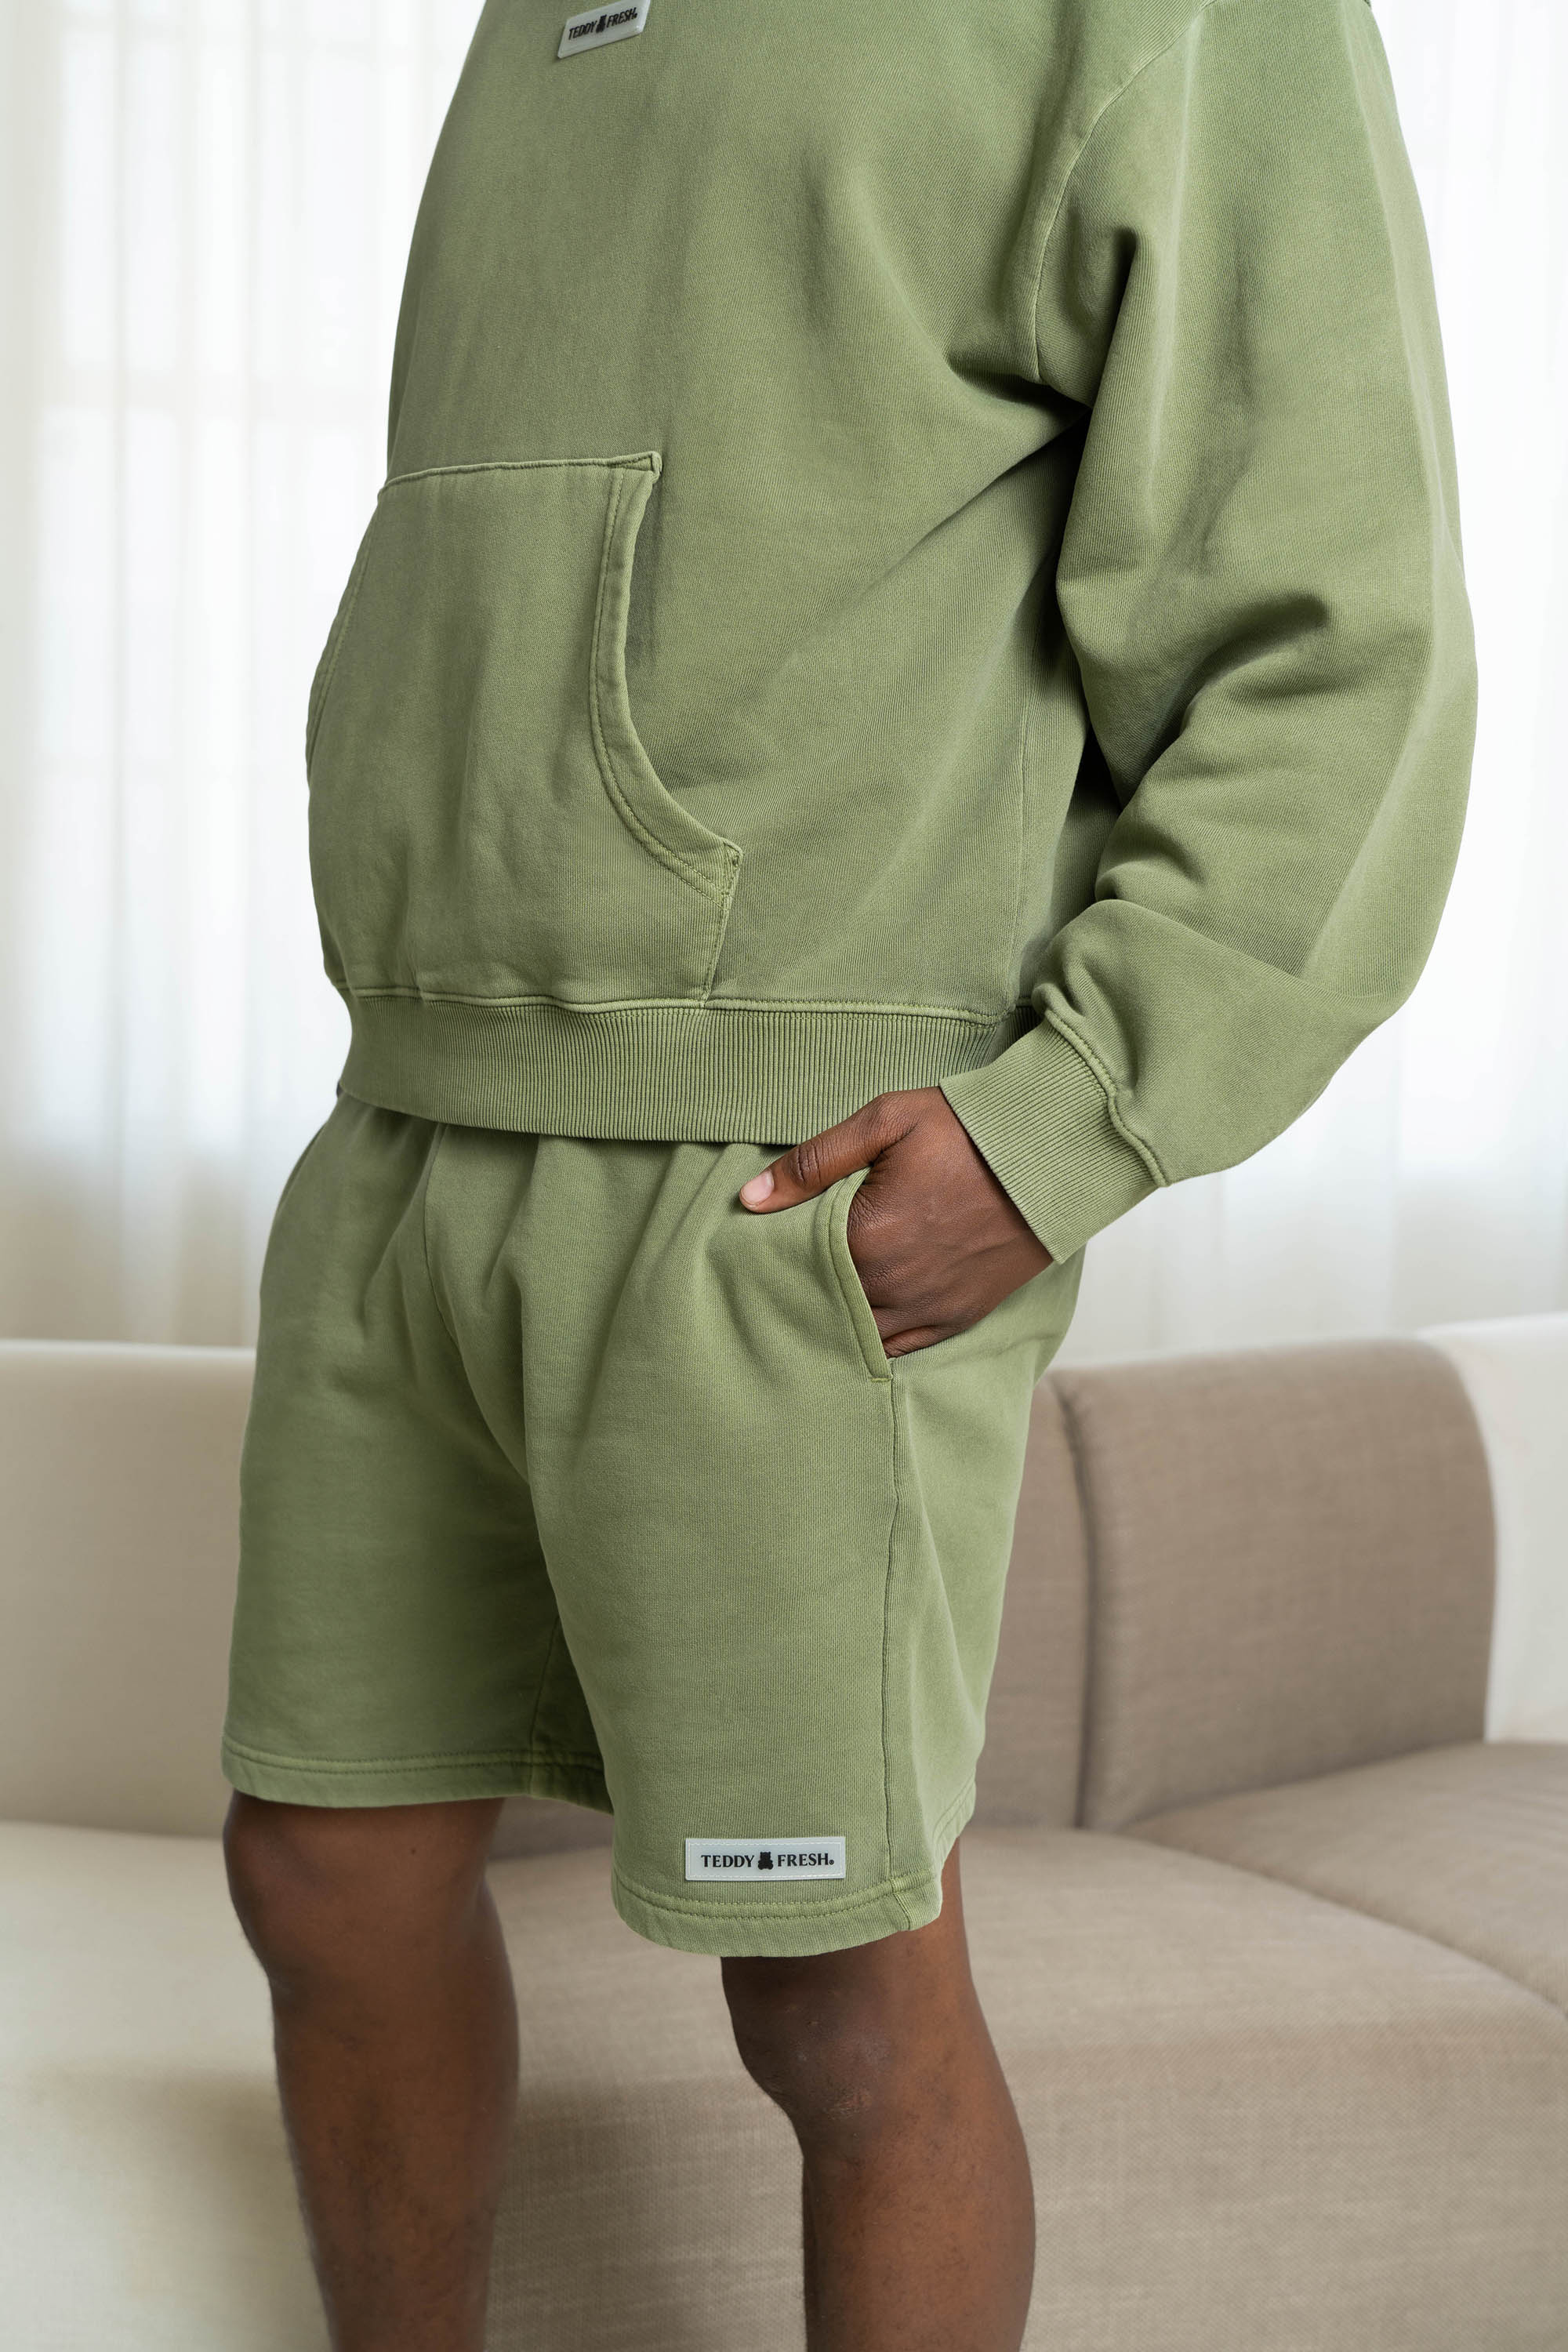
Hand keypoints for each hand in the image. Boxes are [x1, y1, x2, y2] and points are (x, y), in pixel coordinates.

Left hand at [738, 1087, 1051, 1358]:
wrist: (1050, 1153)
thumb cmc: (966, 1130)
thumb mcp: (885, 1122)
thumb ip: (813, 1162)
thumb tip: (749, 1199)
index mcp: (866, 1240)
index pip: (794, 1264)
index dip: (775, 1255)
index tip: (764, 1244)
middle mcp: (893, 1287)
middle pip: (821, 1305)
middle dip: (801, 1292)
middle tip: (782, 1275)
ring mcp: (927, 1310)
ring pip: (857, 1335)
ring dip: (835, 1320)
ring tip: (818, 1297)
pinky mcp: (956, 1318)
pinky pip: (900, 1348)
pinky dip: (874, 1339)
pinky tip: (858, 1320)